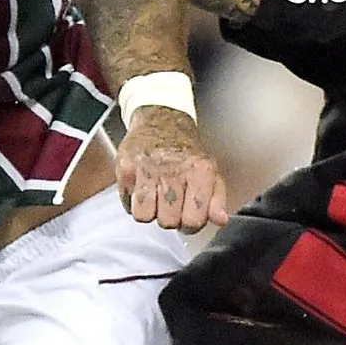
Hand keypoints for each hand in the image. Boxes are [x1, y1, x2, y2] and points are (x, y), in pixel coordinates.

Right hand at [117, 109, 229, 232]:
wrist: (160, 120)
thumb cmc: (185, 151)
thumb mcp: (210, 171)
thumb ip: (217, 199)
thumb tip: (219, 219)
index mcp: (199, 172)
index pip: (194, 219)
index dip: (190, 224)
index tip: (187, 216)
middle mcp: (173, 169)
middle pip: (168, 222)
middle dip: (169, 218)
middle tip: (170, 204)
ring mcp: (147, 169)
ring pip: (144, 216)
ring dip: (149, 212)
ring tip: (155, 197)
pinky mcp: (126, 168)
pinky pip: (127, 204)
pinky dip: (134, 202)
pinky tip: (142, 189)